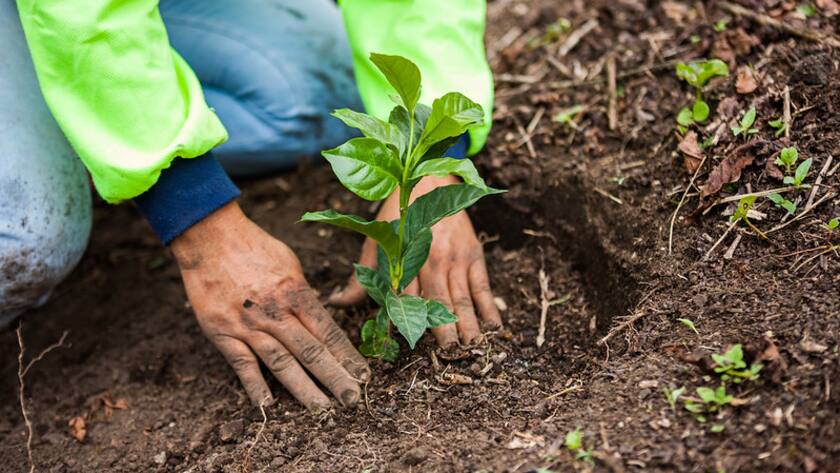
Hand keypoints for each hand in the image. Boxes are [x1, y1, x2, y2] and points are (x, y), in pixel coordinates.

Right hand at [171, 202, 369, 408]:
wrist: (209, 238)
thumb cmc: (254, 247)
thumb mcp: (290, 264)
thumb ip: (303, 294)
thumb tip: (319, 316)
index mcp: (296, 293)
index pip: (328, 332)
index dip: (347, 356)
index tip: (363, 375)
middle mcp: (276, 312)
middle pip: (311, 351)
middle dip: (335, 378)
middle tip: (352, 400)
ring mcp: (249, 325)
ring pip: (281, 363)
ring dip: (303, 389)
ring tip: (322, 409)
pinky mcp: (223, 332)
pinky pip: (242, 364)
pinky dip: (255, 385)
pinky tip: (267, 405)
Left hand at [330, 175, 501, 346]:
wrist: (427, 179)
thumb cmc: (396, 217)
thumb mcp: (375, 244)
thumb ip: (360, 278)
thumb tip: (336, 303)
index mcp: (404, 260)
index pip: (405, 298)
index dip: (409, 322)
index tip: (412, 344)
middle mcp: (431, 260)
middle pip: (438, 301)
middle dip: (445, 329)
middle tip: (451, 354)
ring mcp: (455, 258)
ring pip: (463, 297)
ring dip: (469, 323)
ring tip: (473, 347)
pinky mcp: (473, 254)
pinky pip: (483, 285)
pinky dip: (489, 306)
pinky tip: (494, 326)